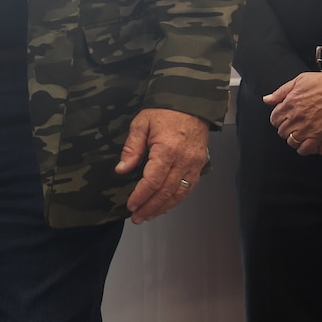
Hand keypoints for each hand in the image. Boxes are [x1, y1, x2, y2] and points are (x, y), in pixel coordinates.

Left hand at [114, 106, 211, 223]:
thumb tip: (122, 170)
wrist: (191, 105)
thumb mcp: (141, 124)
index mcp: (167, 150)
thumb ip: (131, 148)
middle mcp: (183, 160)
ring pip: (179, 193)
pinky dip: (176, 199)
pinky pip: (189, 187)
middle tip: (137, 217)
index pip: (153, 180)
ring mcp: (194, 164)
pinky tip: (165, 206)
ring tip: (148, 215)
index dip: (141, 196)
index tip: (131, 205)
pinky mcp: (200, 165)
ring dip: (163, 207)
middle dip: (150, 207)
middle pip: (166, 191)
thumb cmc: (164, 112)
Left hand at [264, 71, 321, 149]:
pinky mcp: (318, 134)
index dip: (279, 120)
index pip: (274, 119)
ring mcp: (306, 127)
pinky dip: (304, 149)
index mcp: (289, 104)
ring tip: (301, 136)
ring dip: (295, 140)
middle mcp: (295, 117)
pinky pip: (305, 148)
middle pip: (282, 131)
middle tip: (294, 128)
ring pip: (291, 141)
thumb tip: (267, 99)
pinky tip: (307, 145)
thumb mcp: (300, 80)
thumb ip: (281, 91)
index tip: (285, 120)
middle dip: (287, 130)